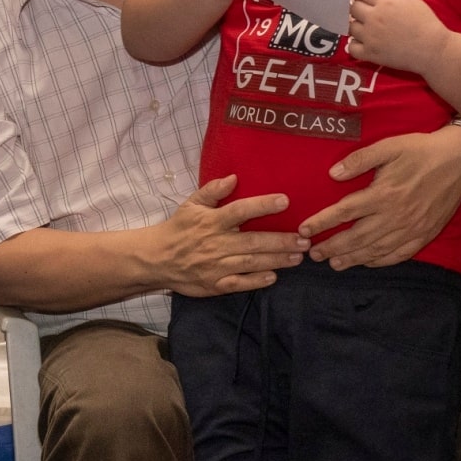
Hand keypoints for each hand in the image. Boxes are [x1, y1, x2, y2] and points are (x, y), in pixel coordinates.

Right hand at [150, 175, 306, 296]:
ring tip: (297, 257)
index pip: (240, 210)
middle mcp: (215, 243)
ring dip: (276, 260)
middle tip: (303, 239)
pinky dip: (256, 281)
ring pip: (251, 263)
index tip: (285, 201)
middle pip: (253, 241)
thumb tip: (233, 177)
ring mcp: (215, 265)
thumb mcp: (191, 205)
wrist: (156, 259)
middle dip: (280, 241)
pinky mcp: (214, 284)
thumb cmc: (178, 228)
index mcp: (211, 221)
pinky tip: (273, 277)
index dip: (263, 205)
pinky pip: (239, 283)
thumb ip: (212, 190)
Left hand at [298, 127, 460, 268]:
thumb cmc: (421, 150)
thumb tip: (333, 174)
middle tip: (313, 255)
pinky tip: (367, 263)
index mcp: (383, 194)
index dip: (322, 222)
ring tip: (334, 264)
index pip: (344, 212)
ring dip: (352, 259)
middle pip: (357, 237)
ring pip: (376, 250)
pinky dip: (381, 261)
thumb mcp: (389, 146)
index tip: (304, 229)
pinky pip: (399, 254)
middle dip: (332, 247)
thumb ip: (360, 159)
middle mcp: (395, 216)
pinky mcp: (424, 235)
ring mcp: (411, 228)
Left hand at [346, 0, 448, 73]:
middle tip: (365, 11)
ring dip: (356, 25)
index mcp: (385, 1)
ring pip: (350, 27)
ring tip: (366, 28)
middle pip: (352, 8)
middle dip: (357, 7)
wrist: (432, 49)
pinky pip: (351, 47)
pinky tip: (363, 43)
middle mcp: (373, 17)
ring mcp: (369, 36)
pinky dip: (355, 44)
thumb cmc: (426, 22)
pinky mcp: (369, 53)